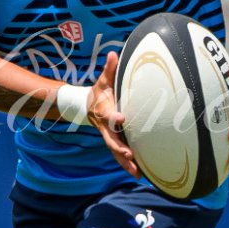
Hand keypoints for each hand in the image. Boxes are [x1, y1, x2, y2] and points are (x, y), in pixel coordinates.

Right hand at [88, 52, 140, 177]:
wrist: (87, 107)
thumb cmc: (100, 92)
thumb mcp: (103, 80)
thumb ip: (109, 69)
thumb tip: (113, 53)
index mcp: (103, 112)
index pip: (109, 115)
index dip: (114, 117)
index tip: (122, 118)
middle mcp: (106, 128)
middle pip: (111, 140)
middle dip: (119, 148)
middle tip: (129, 155)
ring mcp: (110, 137)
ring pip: (116, 152)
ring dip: (125, 163)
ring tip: (137, 173)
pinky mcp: (115, 143)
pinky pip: (121, 156)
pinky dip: (128, 165)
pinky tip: (140, 174)